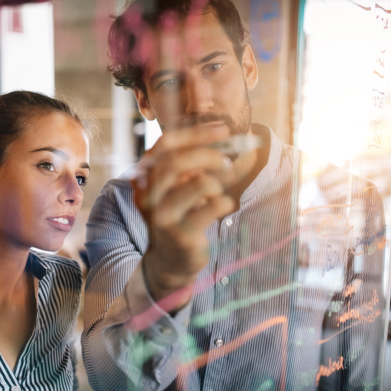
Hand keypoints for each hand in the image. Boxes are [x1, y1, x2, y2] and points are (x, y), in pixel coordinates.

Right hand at [131, 125, 234, 311]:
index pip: (165, 144)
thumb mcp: (183, 186)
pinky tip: (221, 207)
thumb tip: (245, 142)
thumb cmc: (181, 216)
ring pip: (198, 183)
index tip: (223, 129)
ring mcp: (162, 215)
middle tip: (227, 161)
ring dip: (217, 182)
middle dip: (209, 155)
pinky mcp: (180, 233)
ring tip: (218, 191)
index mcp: (146, 176)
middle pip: (178, 161)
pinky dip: (224, 202)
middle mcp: (148, 194)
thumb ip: (203, 164)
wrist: (169, 261)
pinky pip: (212, 207)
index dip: (195, 134)